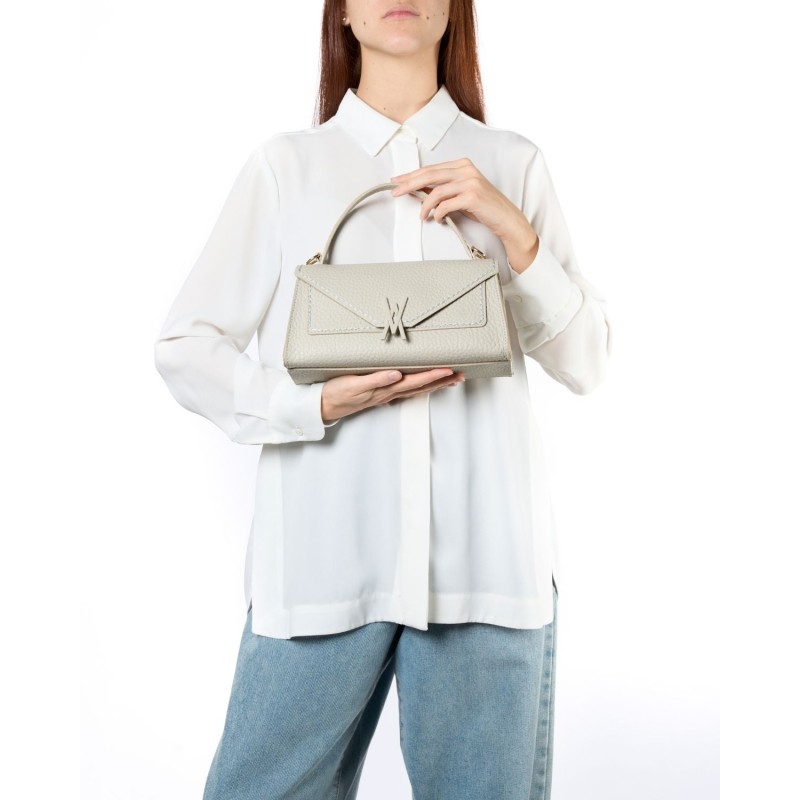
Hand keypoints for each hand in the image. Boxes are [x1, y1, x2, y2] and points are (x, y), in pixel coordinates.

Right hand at [321, 368, 464, 423]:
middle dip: (441, 381)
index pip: (415, 381)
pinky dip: (419, 387)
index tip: (449, 369)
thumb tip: (396, 375)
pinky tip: (424, 385)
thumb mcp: (353, 384)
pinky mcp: (380, 394)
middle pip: (421, 387)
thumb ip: (375, 379)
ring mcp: (385, 395)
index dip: (433, 375)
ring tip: (450, 380)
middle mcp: (388, 393)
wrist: (324, 406)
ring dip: (434, 385)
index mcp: (385, 388)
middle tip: (460, 375)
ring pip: (415, 390)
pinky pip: (405, 391)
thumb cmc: (336, 393)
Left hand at [389, 159, 539, 272]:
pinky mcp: (473, 196)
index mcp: (462, 165)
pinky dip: (438, 213)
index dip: (411, 175)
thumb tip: (417, 192)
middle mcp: (466, 169)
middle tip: (395, 192)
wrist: (506, 219)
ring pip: (436, 191)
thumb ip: (442, 190)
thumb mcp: (460, 195)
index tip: (397, 181)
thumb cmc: (483, 208)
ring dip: (425, 205)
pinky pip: (446, 204)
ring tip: (422, 215)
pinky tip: (437, 218)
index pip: (431, 169)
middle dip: (409, 184)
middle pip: (429, 175)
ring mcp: (470, 181)